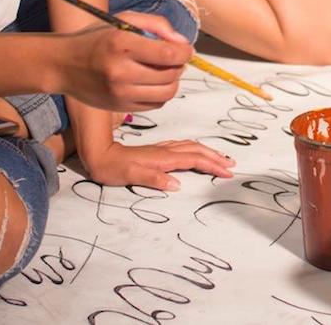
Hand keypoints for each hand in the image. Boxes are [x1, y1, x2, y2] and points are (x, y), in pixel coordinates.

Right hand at [59, 14, 190, 110]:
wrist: (63, 65)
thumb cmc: (95, 39)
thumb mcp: (123, 19)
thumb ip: (156, 25)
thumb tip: (182, 43)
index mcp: (121, 44)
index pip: (169, 54)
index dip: (185, 52)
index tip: (185, 49)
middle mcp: (120, 71)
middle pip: (171, 74)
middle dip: (179, 65)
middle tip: (172, 57)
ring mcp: (119, 93)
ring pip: (167, 92)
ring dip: (172, 81)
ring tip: (163, 70)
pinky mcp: (120, 107)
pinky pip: (156, 104)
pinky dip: (160, 93)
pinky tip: (151, 82)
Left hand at [81, 139, 236, 191]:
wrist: (99, 155)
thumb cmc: (113, 168)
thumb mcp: (130, 176)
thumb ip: (153, 179)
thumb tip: (175, 184)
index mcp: (162, 158)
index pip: (193, 159)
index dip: (212, 165)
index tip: (226, 173)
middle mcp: (164, 151)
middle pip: (196, 150)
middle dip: (215, 157)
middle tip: (231, 165)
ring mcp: (161, 149)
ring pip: (190, 147)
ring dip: (208, 152)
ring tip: (221, 158)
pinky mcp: (157, 151)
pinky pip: (183, 148)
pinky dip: (196, 150)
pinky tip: (197, 153)